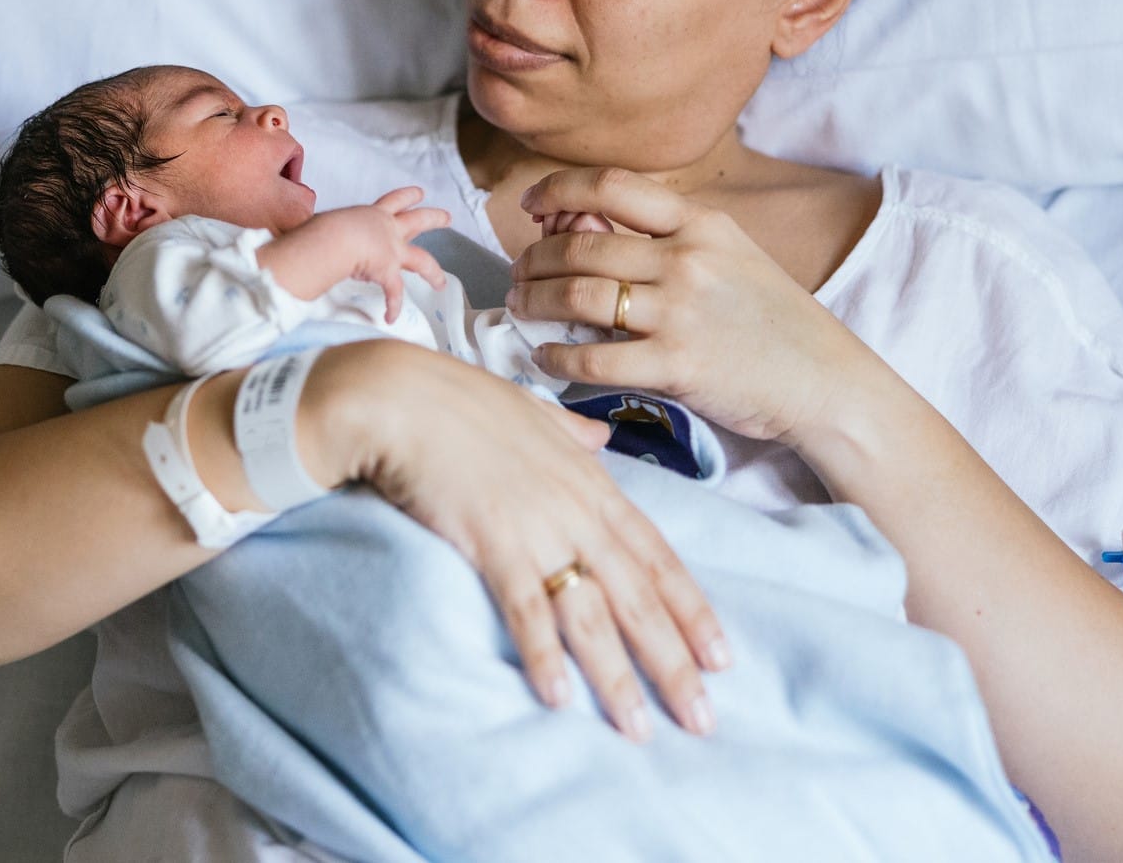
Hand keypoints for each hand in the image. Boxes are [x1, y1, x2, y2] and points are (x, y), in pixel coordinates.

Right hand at [277, 187, 449, 321]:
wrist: (332, 237)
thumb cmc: (321, 229)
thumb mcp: (325, 223)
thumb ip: (324, 231)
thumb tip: (304, 240)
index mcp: (372, 214)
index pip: (392, 201)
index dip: (407, 197)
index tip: (418, 193)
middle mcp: (387, 229)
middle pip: (417, 220)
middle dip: (433, 218)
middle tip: (446, 217)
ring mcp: (392, 250)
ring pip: (422, 259)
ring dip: (434, 272)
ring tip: (441, 282)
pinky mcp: (388, 270)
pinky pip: (394, 293)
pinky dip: (392, 306)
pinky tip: (390, 317)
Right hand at [321, 341, 730, 740]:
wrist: (401, 394)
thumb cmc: (458, 400)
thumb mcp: (530, 410)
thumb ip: (570, 432)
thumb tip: (599, 437)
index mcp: (590, 482)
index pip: (657, 557)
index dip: (692, 610)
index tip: (721, 656)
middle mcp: (576, 511)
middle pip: (638, 598)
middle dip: (673, 662)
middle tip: (701, 718)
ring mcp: (537, 529)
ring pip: (591, 614)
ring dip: (617, 676)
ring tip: (639, 727)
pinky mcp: (491, 543)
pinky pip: (526, 610)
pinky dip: (544, 654)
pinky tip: (558, 697)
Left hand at [508, 168, 873, 444]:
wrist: (828, 383)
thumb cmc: (776, 322)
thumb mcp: (734, 255)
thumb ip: (672, 239)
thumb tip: (589, 229)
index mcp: (702, 224)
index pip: (611, 185)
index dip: (558, 188)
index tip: (531, 203)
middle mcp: (688, 259)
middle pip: (581, 245)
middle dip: (533, 259)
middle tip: (517, 274)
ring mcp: (681, 312)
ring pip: (576, 295)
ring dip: (534, 301)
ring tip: (521, 308)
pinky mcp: (676, 365)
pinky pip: (592, 357)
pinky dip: (555, 356)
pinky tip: (545, 356)